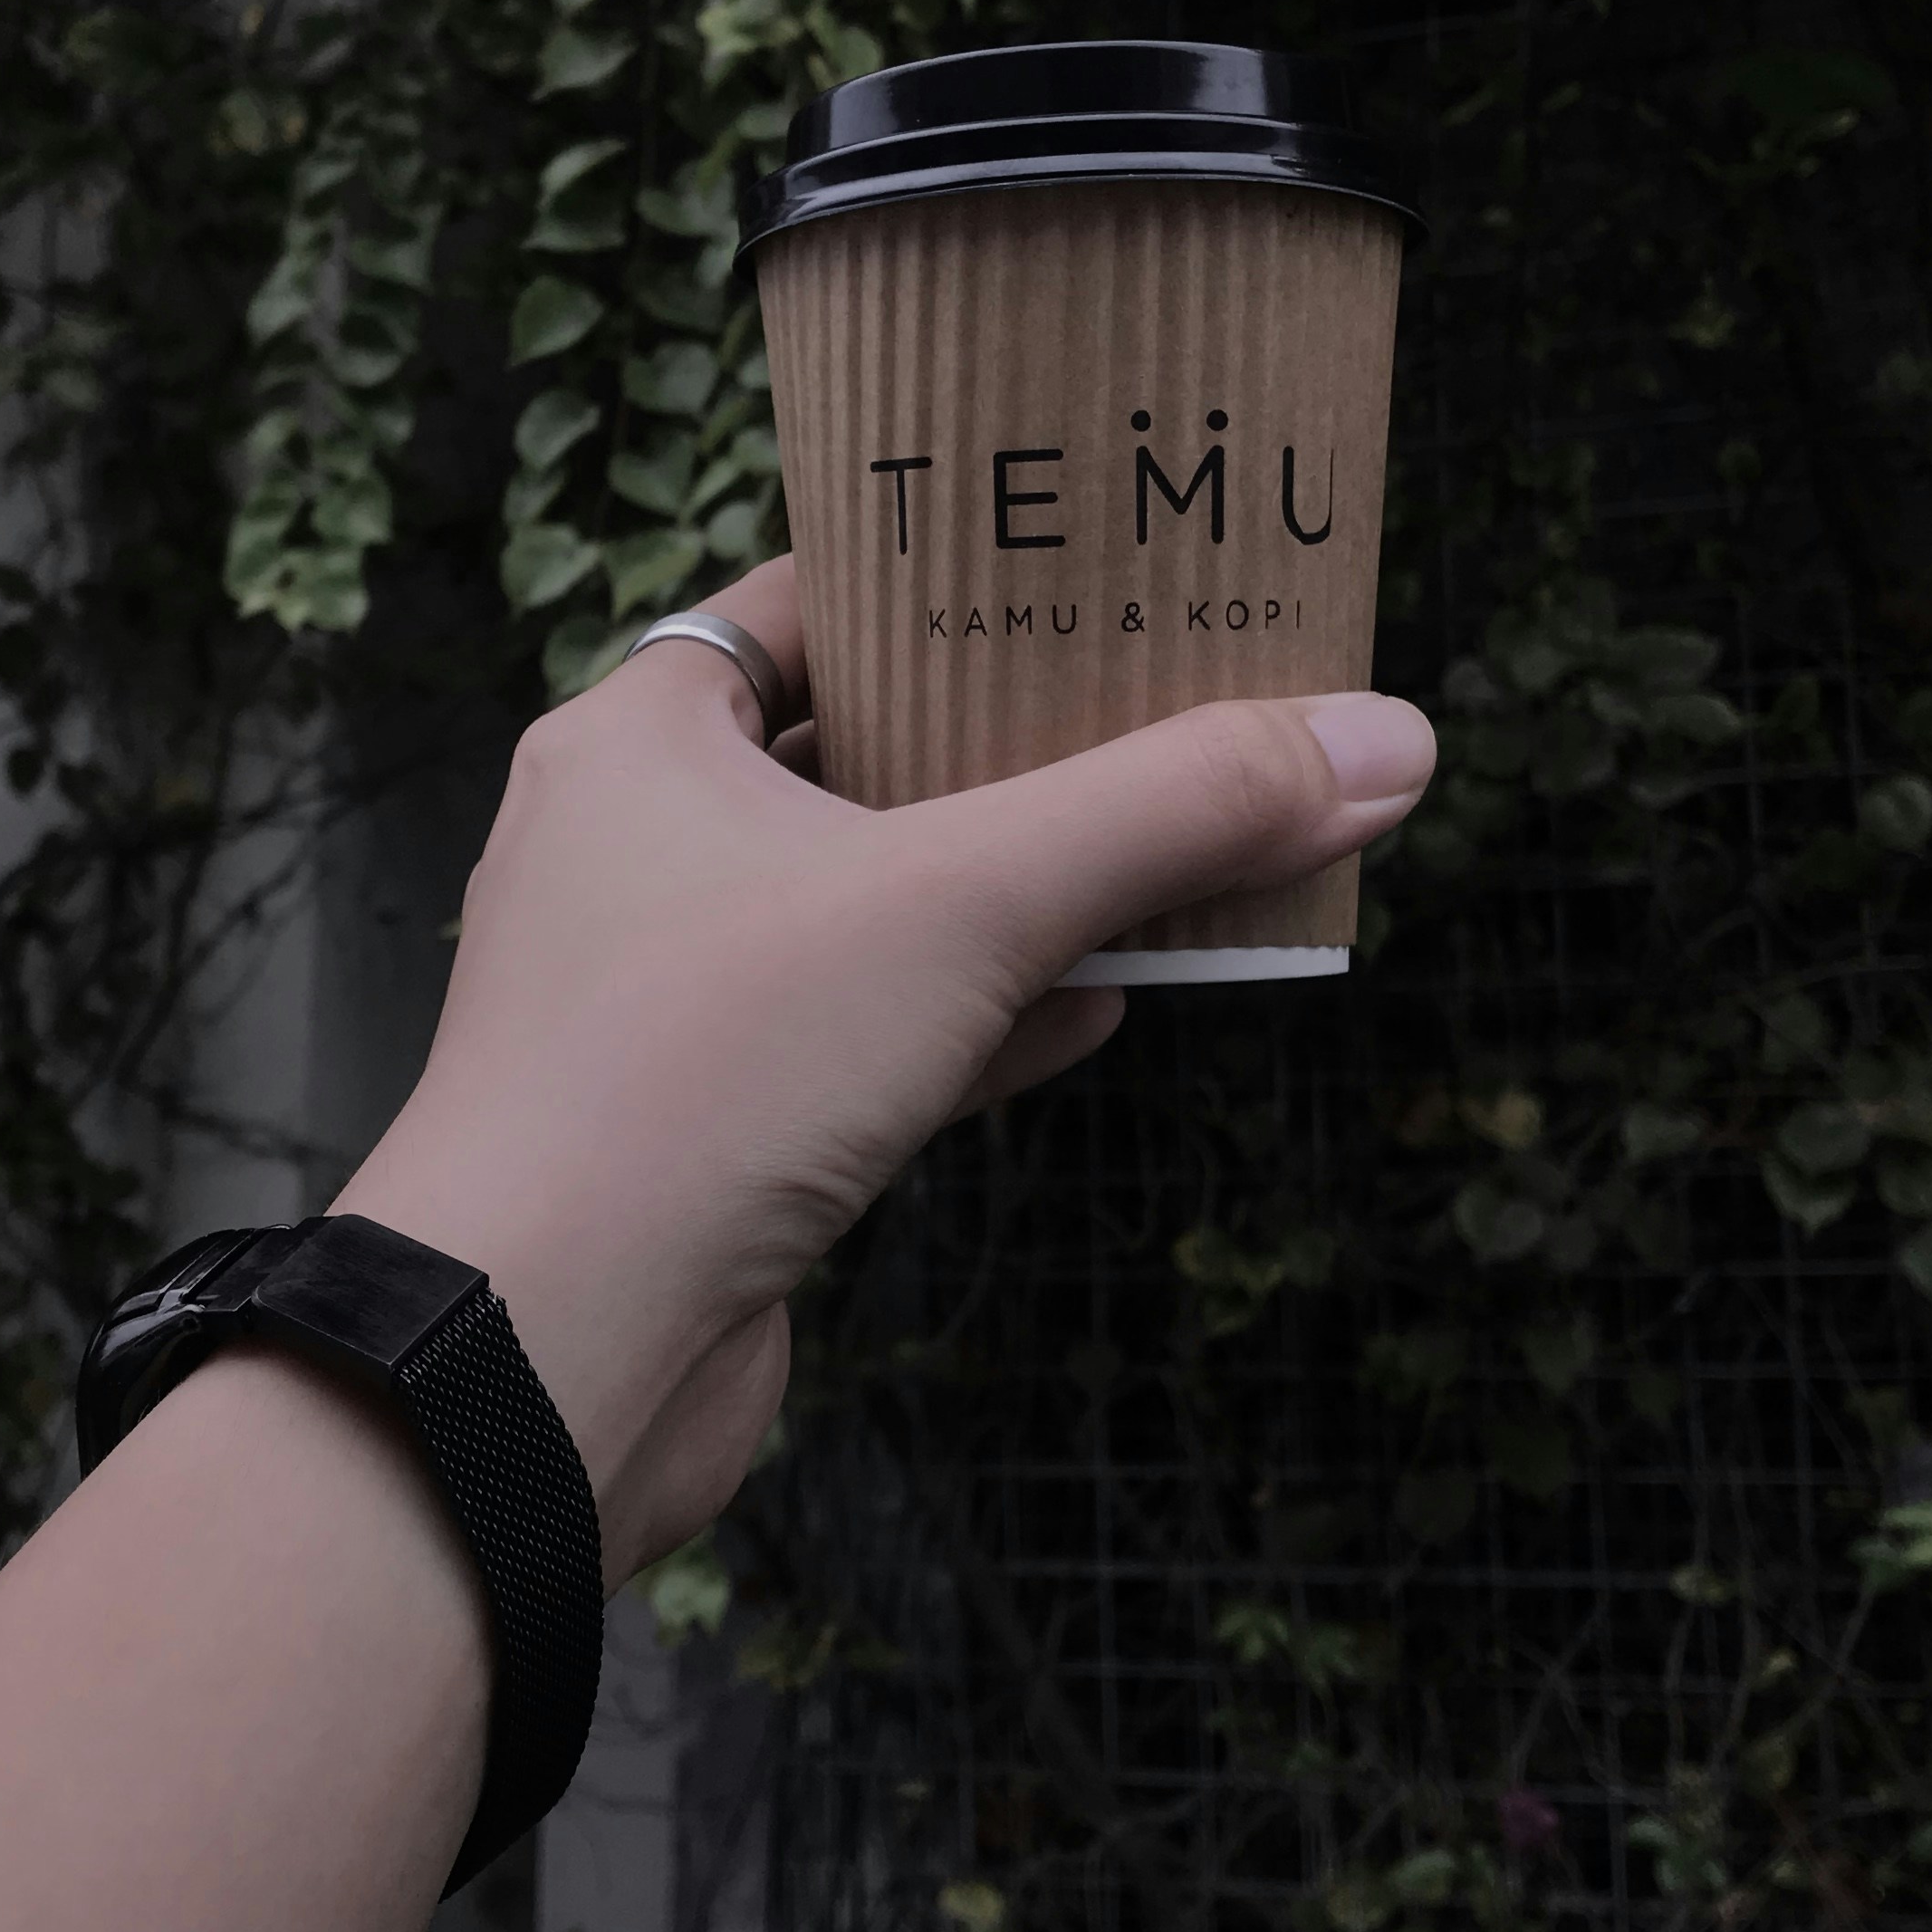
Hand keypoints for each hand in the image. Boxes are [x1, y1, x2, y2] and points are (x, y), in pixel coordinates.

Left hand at [338, 555, 1431, 1584]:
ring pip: (885, 908)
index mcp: (639, 741)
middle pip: (862, 750)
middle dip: (1021, 741)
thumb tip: (1389, 738)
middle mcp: (638, 852)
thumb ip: (1173, 810)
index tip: (1088, 568)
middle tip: (1178, 697)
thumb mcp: (966, 905)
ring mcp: (676, 1000)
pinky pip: (879, 1037)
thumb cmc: (698, 1079)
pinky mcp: (720, 1131)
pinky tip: (1108, 1001)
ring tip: (1187, 845)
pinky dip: (989, 1014)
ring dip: (1026, 888)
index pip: (809, 601)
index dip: (950, 580)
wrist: (543, 1364)